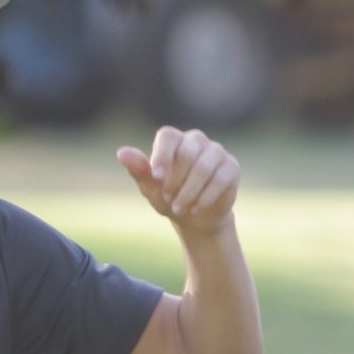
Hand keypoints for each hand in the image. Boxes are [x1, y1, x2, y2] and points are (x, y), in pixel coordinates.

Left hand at [116, 127, 239, 238]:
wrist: (195, 216)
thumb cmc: (168, 197)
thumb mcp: (150, 187)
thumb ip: (139, 170)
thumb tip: (122, 153)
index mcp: (174, 140)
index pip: (168, 137)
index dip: (162, 155)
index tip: (156, 178)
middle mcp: (196, 140)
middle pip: (187, 153)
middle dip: (175, 181)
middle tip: (168, 200)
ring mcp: (216, 152)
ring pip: (204, 167)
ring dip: (189, 192)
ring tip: (180, 209)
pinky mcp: (231, 166)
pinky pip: (220, 179)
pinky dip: (206, 197)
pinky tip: (196, 209)